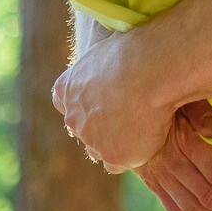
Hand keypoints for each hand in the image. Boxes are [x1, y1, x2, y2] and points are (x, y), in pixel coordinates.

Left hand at [53, 27, 171, 174]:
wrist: (148, 72)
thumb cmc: (136, 51)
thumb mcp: (110, 47)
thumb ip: (104, 62)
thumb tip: (116, 54)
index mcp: (67, 87)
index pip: (63, 100)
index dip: (81, 102)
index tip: (99, 100)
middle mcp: (73, 117)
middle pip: (81, 128)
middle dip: (98, 126)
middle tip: (125, 116)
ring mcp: (91, 139)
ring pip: (100, 148)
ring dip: (116, 141)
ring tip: (143, 125)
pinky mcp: (112, 156)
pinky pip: (118, 163)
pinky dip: (131, 155)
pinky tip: (148, 138)